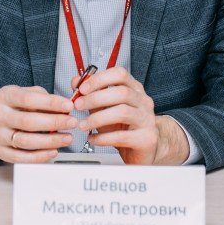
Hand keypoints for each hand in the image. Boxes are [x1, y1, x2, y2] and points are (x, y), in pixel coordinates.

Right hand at [0, 86, 75, 163]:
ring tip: (67, 138)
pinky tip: (53, 151)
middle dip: (54, 123)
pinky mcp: (0, 152)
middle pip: (28, 122)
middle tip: (72, 123)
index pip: (29, 100)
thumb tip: (65, 109)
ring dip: (50, 141)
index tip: (68, 106)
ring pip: (26, 141)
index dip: (51, 103)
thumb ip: (43, 98)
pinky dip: (40, 156)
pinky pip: (21, 158)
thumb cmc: (13, 106)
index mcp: (5, 96)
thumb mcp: (25, 93)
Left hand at [72, 67, 187, 164]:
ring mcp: (147, 120)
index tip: (82, 88)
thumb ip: (92, 94)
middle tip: (78, 106)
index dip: (100, 79)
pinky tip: (93, 139)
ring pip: (122, 113)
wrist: (143, 149)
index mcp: (135, 89)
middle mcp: (143, 102)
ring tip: (83, 125)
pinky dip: (103, 138)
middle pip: (121, 92)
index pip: (120, 74)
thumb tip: (76, 81)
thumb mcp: (105, 108)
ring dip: (97, 118)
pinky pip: (122, 136)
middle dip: (95, 98)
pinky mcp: (146, 139)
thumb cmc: (123, 127)